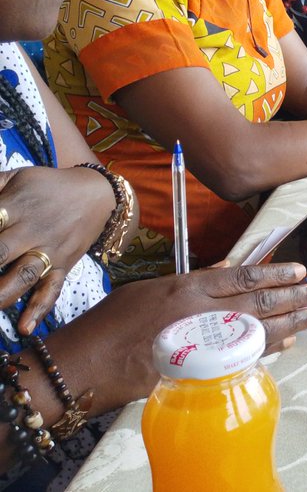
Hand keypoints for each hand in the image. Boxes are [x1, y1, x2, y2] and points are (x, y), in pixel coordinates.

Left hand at [0, 167, 110, 332]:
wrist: (98, 194)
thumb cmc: (48, 186)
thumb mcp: (17, 177)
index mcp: (16, 206)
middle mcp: (32, 231)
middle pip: (0, 253)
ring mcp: (49, 251)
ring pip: (23, 276)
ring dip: (1, 294)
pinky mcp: (63, 267)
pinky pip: (52, 290)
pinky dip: (39, 309)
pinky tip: (25, 328)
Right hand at [100, 261, 306, 390]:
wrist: (86, 364)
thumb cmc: (113, 323)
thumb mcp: (152, 288)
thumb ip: (194, 278)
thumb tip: (227, 267)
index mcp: (188, 287)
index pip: (243, 276)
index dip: (275, 273)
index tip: (298, 269)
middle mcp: (199, 313)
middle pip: (258, 303)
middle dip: (290, 297)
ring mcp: (201, 344)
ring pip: (257, 330)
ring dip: (288, 322)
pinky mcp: (199, 370)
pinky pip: (244, 357)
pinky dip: (268, 348)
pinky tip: (285, 342)